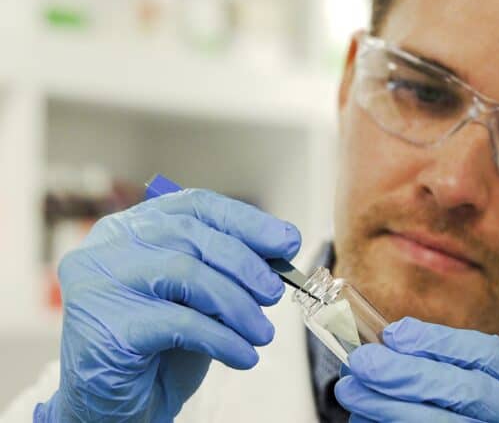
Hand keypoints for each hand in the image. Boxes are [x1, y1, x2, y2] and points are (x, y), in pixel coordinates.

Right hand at [34, 189, 300, 422]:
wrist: (110, 406)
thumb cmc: (156, 345)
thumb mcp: (196, 296)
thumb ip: (224, 268)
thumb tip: (281, 249)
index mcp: (131, 226)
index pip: (196, 205)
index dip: (247, 220)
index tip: (286, 241)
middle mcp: (110, 244)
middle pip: (193, 235)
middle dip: (246, 264)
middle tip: (276, 292)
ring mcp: (101, 281)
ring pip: (188, 275)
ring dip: (238, 305)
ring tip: (263, 332)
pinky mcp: (106, 324)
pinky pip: (181, 323)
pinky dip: (223, 339)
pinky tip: (243, 355)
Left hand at [335, 317, 498, 421]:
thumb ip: (459, 365)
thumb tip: (393, 342)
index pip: (488, 354)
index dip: (439, 341)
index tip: (395, 333)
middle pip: (463, 390)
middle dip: (406, 373)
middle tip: (362, 361)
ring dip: (389, 406)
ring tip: (352, 390)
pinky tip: (368, 418)